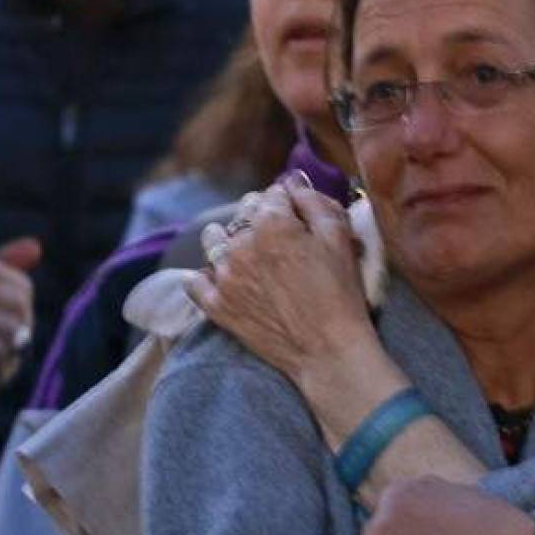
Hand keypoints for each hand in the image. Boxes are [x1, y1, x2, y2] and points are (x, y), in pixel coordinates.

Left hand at [187, 181, 372, 383]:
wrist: (327, 351)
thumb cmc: (340, 294)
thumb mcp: (339, 238)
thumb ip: (315, 202)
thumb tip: (294, 183)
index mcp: (272, 222)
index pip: (273, 194)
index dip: (288, 204)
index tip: (298, 218)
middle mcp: (241, 243)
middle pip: (243, 213)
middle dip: (260, 219)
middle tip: (280, 240)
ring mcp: (224, 276)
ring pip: (212, 240)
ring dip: (227, 240)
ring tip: (246, 254)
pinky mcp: (216, 306)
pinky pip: (194, 281)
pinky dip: (205, 276)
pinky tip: (221, 279)